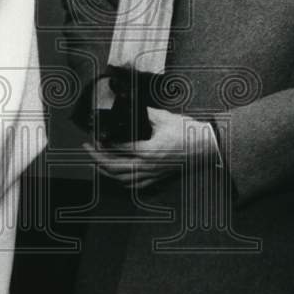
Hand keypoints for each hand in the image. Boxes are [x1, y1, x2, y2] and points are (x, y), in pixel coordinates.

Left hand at [83, 107, 218, 189]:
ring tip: (96, 162)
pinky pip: (135, 185)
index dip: (103, 143)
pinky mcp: (157, 178)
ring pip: (122, 178)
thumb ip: (144, 113)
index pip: (118, 148)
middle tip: (87, 148)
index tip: (94, 136)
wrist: (206, 147)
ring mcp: (152, 174)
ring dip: (106, 171)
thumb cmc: (188, 132)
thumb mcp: (164, 117)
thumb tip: (129, 108)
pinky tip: (115, 175)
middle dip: (96, 158)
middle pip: (114, 166)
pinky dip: (121, 181)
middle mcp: (148, 165)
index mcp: (148, 150)